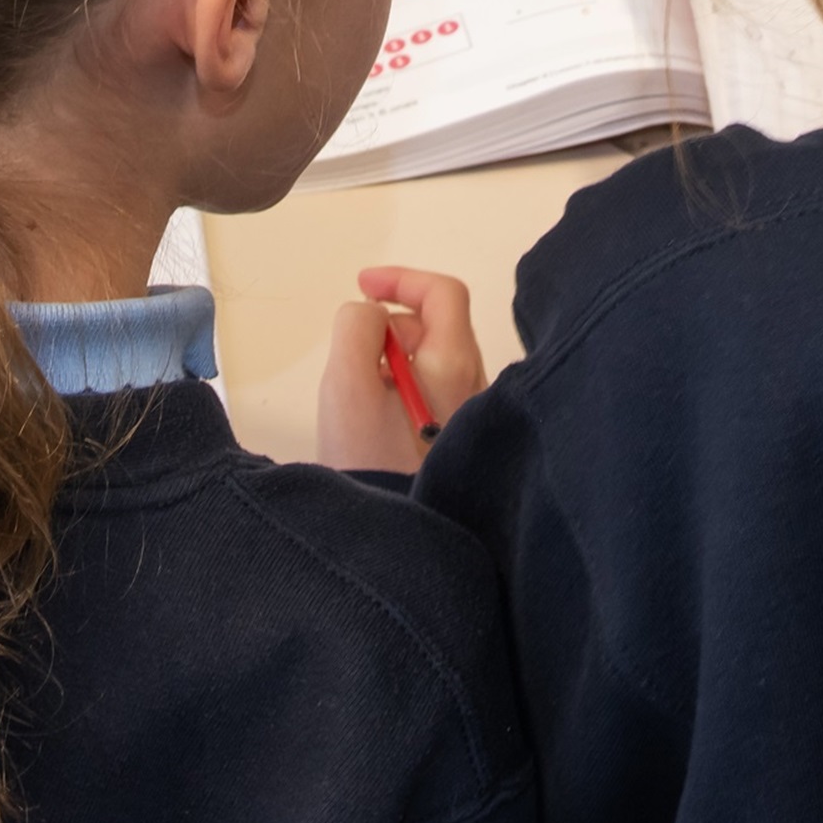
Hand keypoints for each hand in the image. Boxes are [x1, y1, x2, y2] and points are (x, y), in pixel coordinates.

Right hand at [317, 267, 488, 474]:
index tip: (363, 288)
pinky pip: (431, 394)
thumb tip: (372, 314)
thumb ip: (357, 328)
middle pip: (436, 327)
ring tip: (359, 399)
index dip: (401, 279)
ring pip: (430, 363)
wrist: (395, 542)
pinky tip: (375, 424)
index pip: (443, 292)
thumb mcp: (348, 383)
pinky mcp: (458, 440)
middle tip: (352, 358)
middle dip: (389, 327)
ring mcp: (470, 414)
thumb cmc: (369, 458)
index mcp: (454, 362)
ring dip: (391, 361)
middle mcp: (474, 384)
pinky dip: (401, 389)